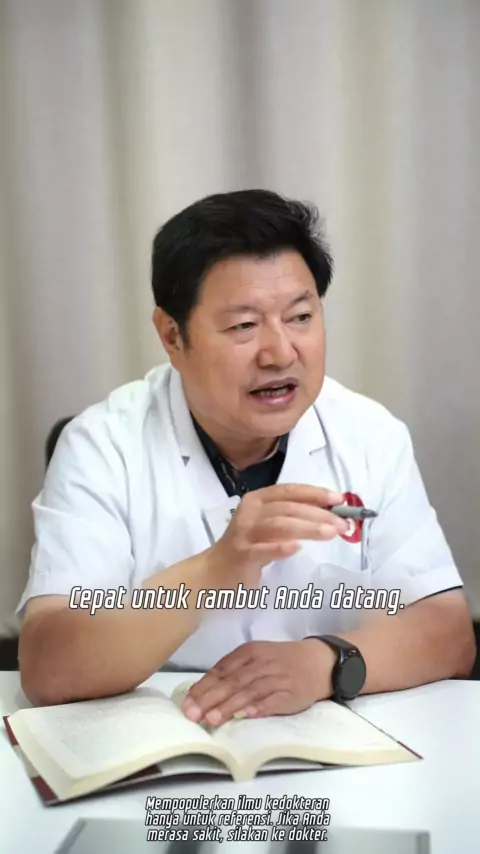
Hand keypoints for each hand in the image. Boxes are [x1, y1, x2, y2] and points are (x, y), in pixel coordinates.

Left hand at [181, 640, 335, 725]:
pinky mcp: (291, 693)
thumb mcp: (255, 658)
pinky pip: (273, 701)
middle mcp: (260, 663)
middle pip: (231, 682)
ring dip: (229, 706)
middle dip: (209, 699)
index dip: (202, 688)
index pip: (220, 671)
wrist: (319, 660)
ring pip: (248, 692)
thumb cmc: (280, 661)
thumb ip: (232, 672)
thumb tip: (202, 692)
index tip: (186, 704)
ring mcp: (276, 678)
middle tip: (192, 715)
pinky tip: (245, 717)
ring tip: (212, 720)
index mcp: (248, 652)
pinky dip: (258, 708)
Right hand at [212, 484, 349, 580]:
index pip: (289, 490)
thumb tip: (330, 513)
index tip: (339, 499)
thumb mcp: (267, 526)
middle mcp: (249, 512)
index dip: (315, 493)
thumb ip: (291, 517)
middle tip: (342, 524)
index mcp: (257, 500)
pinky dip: (280, 548)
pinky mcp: (241, 555)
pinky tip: (297, 548)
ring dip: (307, 527)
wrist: (212, 574)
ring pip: (279, 525)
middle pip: (287, 507)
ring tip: (330, 533)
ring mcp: (244, 533)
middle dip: (318, 513)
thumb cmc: (246, 548)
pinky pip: (263, 550)